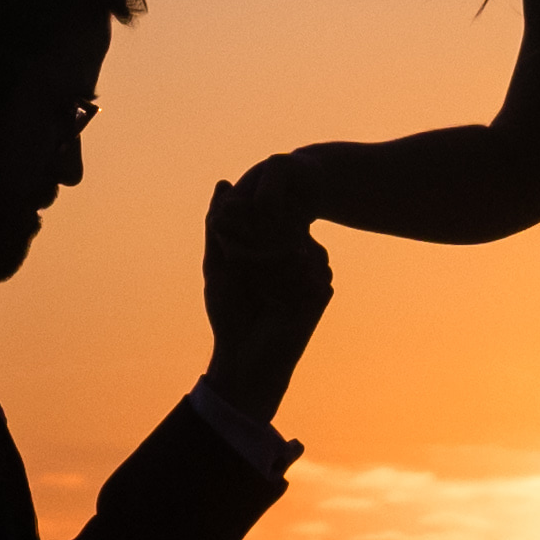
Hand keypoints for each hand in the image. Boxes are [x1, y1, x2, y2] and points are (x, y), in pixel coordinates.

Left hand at [203, 178, 334, 382]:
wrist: (244, 357)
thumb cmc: (229, 312)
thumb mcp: (218, 262)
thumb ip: (218, 224)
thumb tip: (223, 183)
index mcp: (271, 247)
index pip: (270, 216)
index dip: (251, 225)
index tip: (233, 253)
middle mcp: (296, 256)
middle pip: (287, 227)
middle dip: (261, 246)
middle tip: (244, 276)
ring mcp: (312, 272)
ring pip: (299, 245)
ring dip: (273, 266)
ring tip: (258, 292)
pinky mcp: (321, 290)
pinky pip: (310, 268)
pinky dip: (288, 282)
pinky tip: (275, 303)